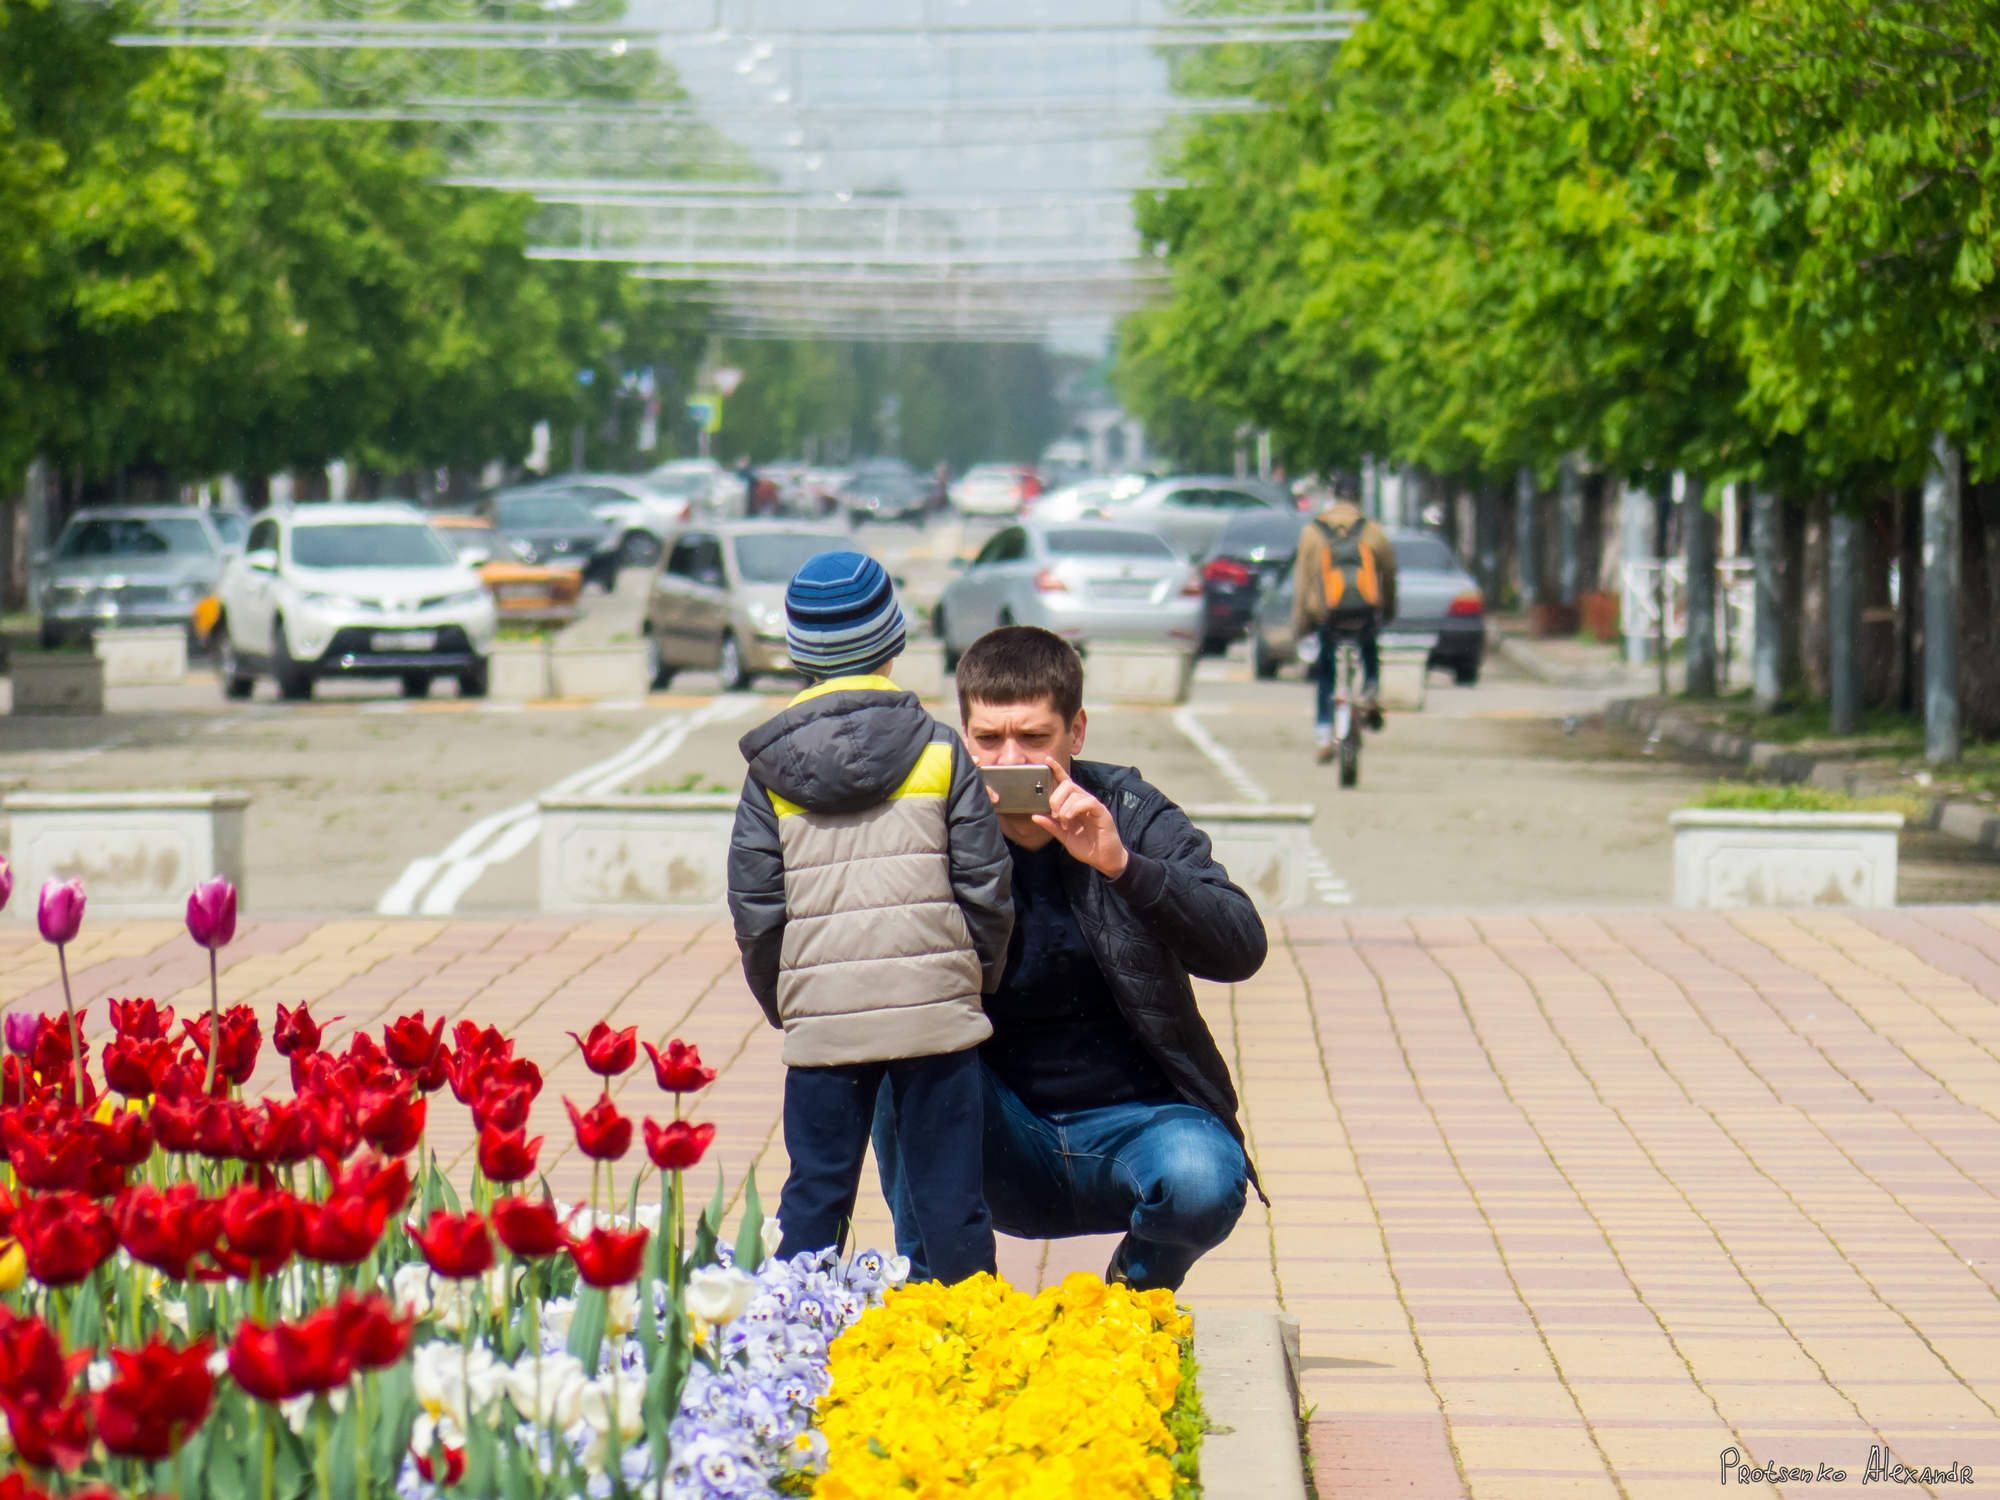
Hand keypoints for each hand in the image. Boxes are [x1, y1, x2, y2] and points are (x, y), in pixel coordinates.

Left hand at [1027, 760, 1127, 878]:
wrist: (1105, 860)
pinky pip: (1088, 801)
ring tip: (1064, 822)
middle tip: (1054, 815)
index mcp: (1075, 805)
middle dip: (1055, 798)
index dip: (1057, 770)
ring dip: (1064, 807)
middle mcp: (1084, 802)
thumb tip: (1035, 815)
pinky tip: (1070, 818)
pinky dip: (1075, 808)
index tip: (1047, 760)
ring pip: (1075, 793)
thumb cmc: (1088, 847)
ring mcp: (1094, 806)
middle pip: (1067, 785)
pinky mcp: (1101, 812)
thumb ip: (1051, 826)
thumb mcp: (1064, 837)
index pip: (1066, 783)